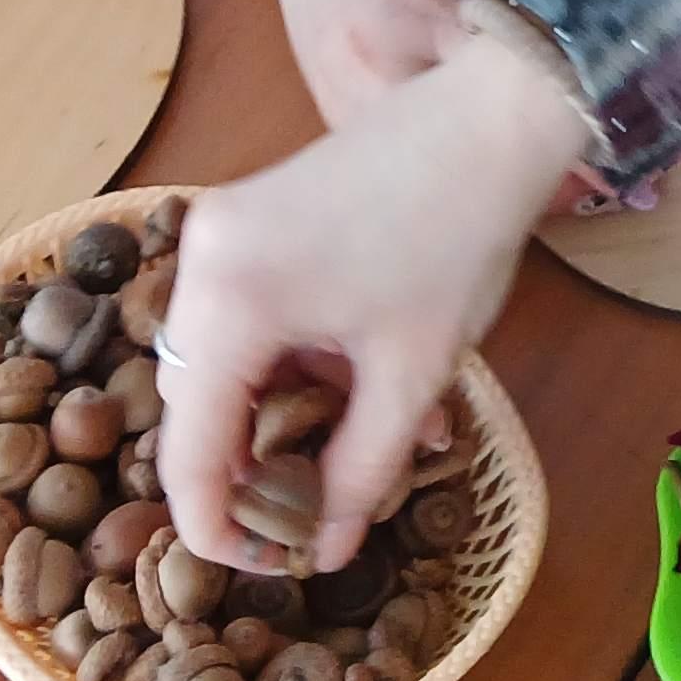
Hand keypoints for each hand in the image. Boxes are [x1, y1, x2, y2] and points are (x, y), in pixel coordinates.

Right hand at [155, 15, 596, 575]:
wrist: (492, 113)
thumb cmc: (458, 238)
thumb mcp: (412, 374)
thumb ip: (360, 473)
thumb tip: (324, 551)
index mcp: (230, 303)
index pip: (187, 452)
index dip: (217, 528)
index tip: (269, 566)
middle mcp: (201, 261)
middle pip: (195, 404)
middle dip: (250, 467)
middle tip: (313, 512)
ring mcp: (220, 229)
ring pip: (219, 360)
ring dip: (275, 412)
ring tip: (354, 445)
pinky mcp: (247, 213)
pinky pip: (242, 313)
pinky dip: (285, 359)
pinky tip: (354, 382)